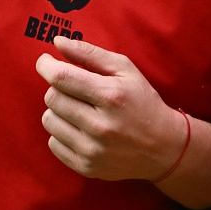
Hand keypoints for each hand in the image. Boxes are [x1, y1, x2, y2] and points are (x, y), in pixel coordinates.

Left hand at [34, 36, 183, 181]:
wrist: (164, 148)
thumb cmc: (143, 102)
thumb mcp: (125, 70)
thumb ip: (90, 53)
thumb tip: (57, 42)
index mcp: (111, 96)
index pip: (61, 78)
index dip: (46, 66)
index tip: (45, 61)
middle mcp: (100, 126)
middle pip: (52, 98)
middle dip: (58, 87)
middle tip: (74, 88)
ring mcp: (92, 150)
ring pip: (49, 120)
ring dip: (58, 110)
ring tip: (78, 109)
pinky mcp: (86, 167)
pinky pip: (53, 143)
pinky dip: (62, 133)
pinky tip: (80, 129)